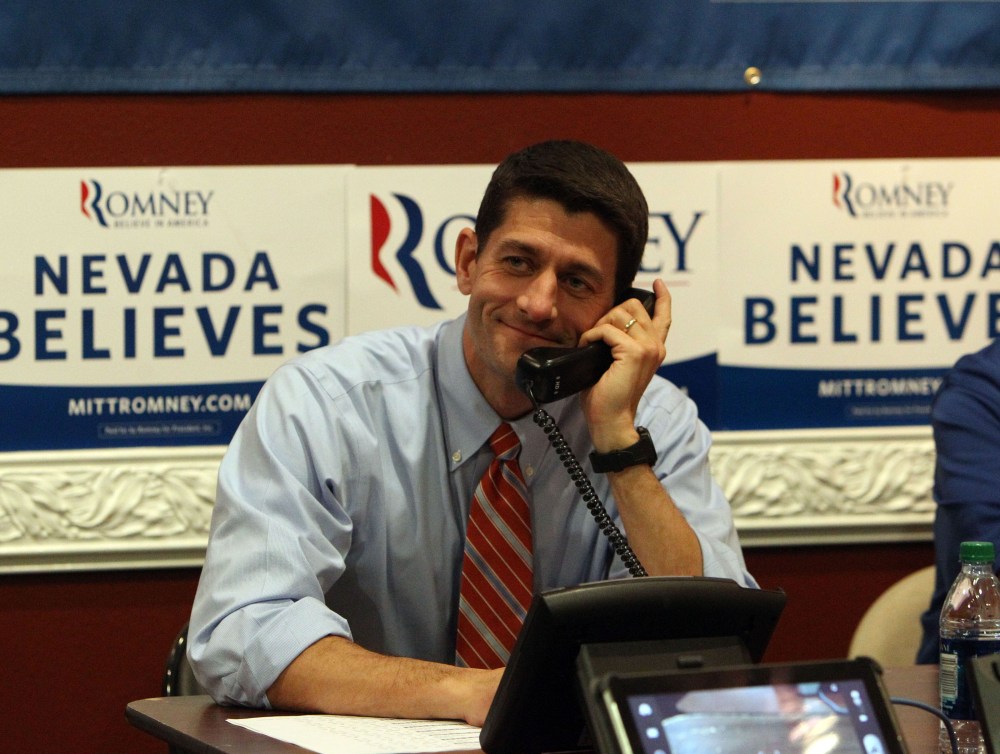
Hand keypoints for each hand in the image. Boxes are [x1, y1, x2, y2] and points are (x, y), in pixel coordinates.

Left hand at [578, 278, 671, 450]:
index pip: (664, 315)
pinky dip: (591, 336)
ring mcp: (647, 348)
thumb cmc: (609, 396)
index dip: (662, 296)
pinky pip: (607, 330)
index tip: (656, 283)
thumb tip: (605, 326)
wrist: (612, 421)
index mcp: (655, 348)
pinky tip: (586, 347)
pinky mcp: (634, 353)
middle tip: (596, 334)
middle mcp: (656, 345)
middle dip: (610, 314)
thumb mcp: (618, 363)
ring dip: (599, 325)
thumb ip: (621, 344)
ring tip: (591, 343)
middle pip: (633, 306)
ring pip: (620, 314)